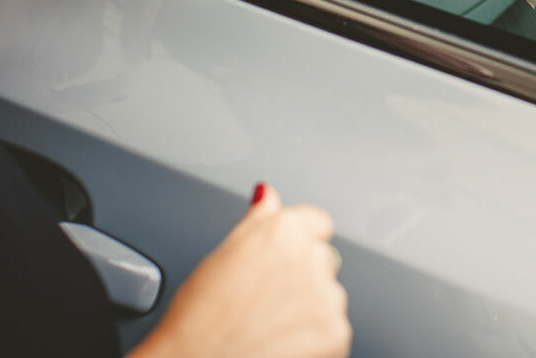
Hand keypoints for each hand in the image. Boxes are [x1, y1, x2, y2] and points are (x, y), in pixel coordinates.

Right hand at [138, 185, 349, 357]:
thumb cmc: (199, 320)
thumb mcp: (222, 255)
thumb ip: (257, 219)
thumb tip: (267, 193)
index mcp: (283, 231)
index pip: (316, 223)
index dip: (297, 245)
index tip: (282, 264)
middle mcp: (311, 257)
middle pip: (322, 260)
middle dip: (302, 278)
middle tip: (265, 304)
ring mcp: (327, 296)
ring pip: (329, 298)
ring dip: (310, 311)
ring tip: (268, 329)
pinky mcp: (336, 333)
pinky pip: (334, 332)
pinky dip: (316, 342)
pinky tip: (282, 347)